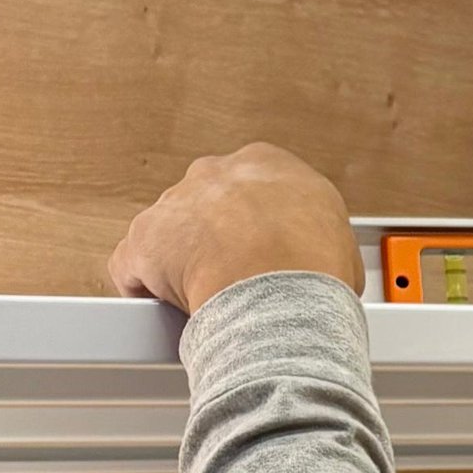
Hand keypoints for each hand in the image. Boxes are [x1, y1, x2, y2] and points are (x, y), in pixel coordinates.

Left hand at [109, 144, 363, 314]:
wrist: (280, 291)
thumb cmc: (314, 268)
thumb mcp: (339, 239)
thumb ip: (316, 237)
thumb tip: (321, 264)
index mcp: (266, 164)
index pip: (251, 191)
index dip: (257, 227)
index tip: (263, 253)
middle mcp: (215, 174)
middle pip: (206, 207)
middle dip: (216, 240)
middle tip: (236, 277)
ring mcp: (175, 203)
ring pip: (170, 235)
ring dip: (182, 264)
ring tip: (208, 299)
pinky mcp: (144, 239)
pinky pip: (133, 266)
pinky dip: (145, 289)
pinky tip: (166, 308)